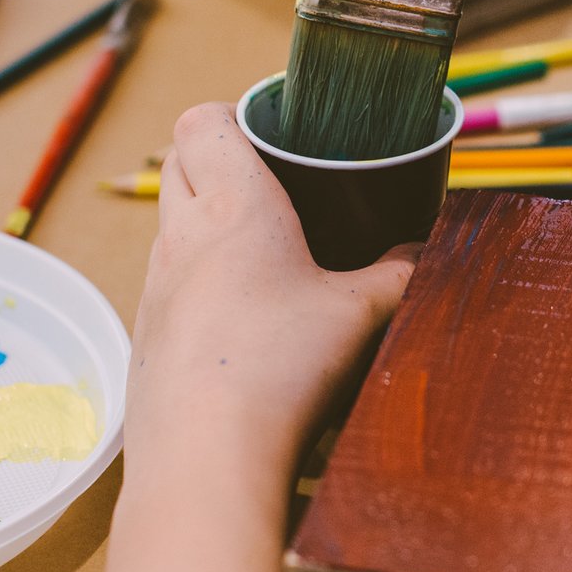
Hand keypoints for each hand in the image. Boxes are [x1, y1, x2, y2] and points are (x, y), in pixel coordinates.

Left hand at [125, 103, 417, 499]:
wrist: (205, 456)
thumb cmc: (281, 369)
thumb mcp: (361, 314)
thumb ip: (399, 275)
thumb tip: (425, 254)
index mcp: (233, 205)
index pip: (201, 121)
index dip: (231, 114)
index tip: (270, 132)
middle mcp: (182, 235)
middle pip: (177, 163)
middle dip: (216, 159)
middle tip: (273, 185)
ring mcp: (155, 287)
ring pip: (170, 225)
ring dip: (205, 223)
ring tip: (261, 253)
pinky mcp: (146, 336)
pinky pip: (165, 286)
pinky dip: (197, 284)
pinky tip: (238, 321)